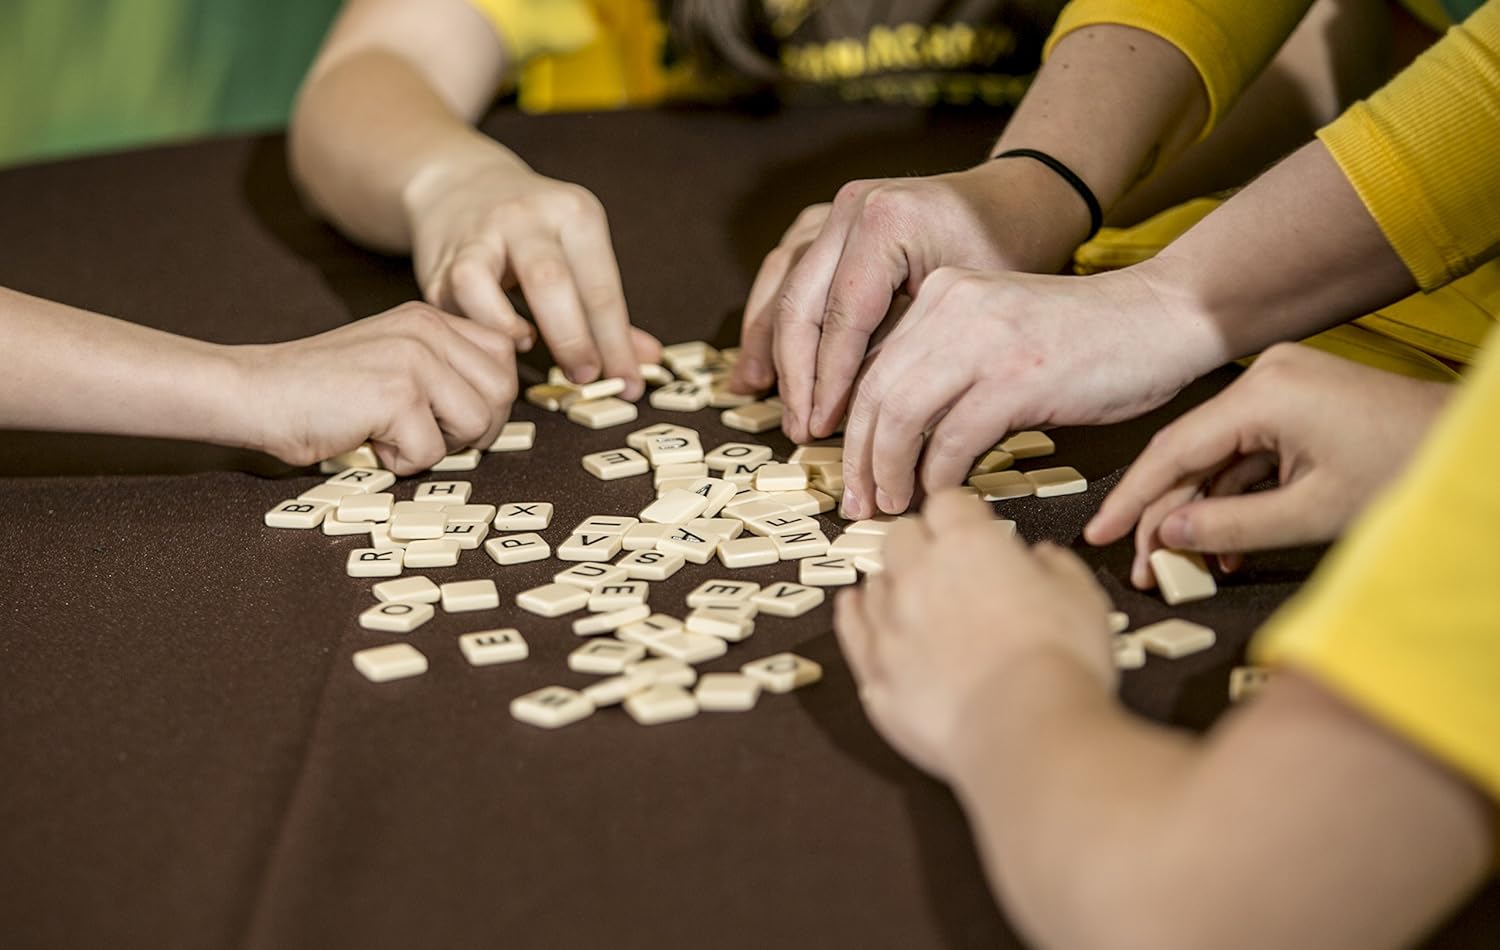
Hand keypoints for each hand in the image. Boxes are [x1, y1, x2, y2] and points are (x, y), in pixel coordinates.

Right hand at [236, 302, 517, 473]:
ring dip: (439, 445)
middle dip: (474, 428)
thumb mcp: (393, 360)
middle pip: (502, 392)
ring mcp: (414, 359)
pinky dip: (402, 462)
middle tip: (425, 433)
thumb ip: (442, 369)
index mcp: (430, 318)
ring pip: (478, 423)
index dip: (490, 397)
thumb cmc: (322, 390)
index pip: (504, 354)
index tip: (453, 416)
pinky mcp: (397, 395)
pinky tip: (369, 441)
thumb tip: (499, 405)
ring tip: (394, 433)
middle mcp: (427, 329)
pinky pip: (432, 452)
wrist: (255, 392)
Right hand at [406, 154, 660, 397]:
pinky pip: (453, 295)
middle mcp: (528, 216)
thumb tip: (647, 362)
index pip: (602, 288)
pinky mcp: (443, 256)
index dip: (617, 345)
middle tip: (585, 378)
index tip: (629, 385)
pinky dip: (476, 323)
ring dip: (507, 326)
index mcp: (575, 214)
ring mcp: (481, 233)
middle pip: (551, 282)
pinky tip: (496, 339)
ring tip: (527, 347)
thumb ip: (608, 311)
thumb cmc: (534, 233)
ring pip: (483, 281)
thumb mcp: (579, 254)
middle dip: (572, 339)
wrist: (461, 183)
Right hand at [730, 159, 1089, 441]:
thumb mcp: (965, 309)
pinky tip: (762, 357)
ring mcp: (835, 209)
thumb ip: (906, 350)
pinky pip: (784, 269)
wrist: (1016, 202)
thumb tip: (862, 415)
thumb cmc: (1006, 254)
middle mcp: (851, 207)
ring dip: (766, 344)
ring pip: (780, 282)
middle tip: (796, 427)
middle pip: (800, 302)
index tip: (820, 428)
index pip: (842, 317)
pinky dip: (770, 314)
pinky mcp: (827, 219)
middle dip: (795, 374)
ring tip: (755, 395)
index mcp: (887, 222)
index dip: (827, 381)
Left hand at [835, 491, 1114, 778]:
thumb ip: (1057, 568)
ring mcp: (890, 622)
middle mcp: (919, 574)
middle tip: (943, 565)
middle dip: (921, 544)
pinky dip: (854, 614)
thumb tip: (1043, 557)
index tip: (973, 528)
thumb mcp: (1082, 599)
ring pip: (875, 581)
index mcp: (969, 545)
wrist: (1025, 728)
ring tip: (914, 600)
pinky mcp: (875, 669)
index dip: (961, 514)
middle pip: (901, 536)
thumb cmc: (1059, 662)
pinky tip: (855, 608)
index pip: (948, 503)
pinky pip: (851, 628)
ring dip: (893, 584)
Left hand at [839, 266, 1214, 518]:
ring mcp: (984, 341)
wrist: (1161, 318)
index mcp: (940, 295)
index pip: (869, 366)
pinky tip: (944, 496)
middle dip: (859, 458)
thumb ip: (945, 362)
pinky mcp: (1018, 378)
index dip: (851, 427)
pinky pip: (954, 440)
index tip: (852, 472)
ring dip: (890, 472)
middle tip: (860, 503)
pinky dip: (940, 476)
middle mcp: (951, 308)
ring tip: (894, 506)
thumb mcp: (996, 331)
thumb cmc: (1083, 339)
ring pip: (902, 418)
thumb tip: (892, 429)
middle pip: (874, 394)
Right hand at [1085, 343, 1453, 587]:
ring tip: (1184, 568)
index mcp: (1263, 394)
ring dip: (1199, 511)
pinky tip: (1224, 545)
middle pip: (1189, 455)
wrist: (1470, 448)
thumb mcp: (1312, 512)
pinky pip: (1245, 454)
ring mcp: (1280, 389)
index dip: (1132, 499)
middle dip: (1165, 515)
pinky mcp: (1296, 406)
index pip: (1173, 450)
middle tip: (1144, 569)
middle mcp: (1263, 380)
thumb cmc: (1407, 471)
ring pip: (1215, 458)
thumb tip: (1169, 537)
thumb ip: (1231, 526)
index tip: (1101, 534)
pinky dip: (1233, 497)